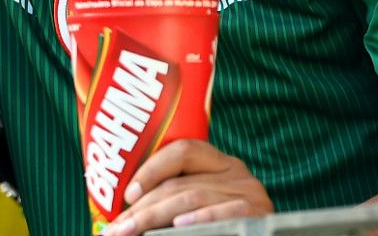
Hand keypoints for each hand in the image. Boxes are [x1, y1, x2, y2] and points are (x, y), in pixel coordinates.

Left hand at [101, 140, 271, 234]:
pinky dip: (202, 219)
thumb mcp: (198, 203)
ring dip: (157, 217)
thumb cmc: (219, 224)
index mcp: (219, 163)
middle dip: (143, 207)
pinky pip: (228, 212)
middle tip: (117, 229)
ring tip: (133, 232)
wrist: (254, 235)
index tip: (126, 195)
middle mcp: (236, 171)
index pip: (182, 150)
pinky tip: (180, 226)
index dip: (151, 169)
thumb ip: (172, 199)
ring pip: (194, 198)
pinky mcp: (260, 213)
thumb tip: (127, 212)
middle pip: (180, 183)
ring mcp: (250, 192)